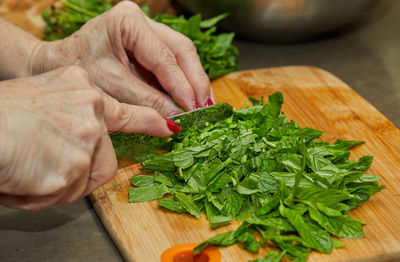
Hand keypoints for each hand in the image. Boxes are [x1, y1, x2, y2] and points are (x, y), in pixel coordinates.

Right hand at [0, 66, 176, 209]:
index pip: (127, 111)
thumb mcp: (42, 95)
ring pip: (86, 179)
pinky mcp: (75, 167)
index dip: (149, 122)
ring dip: (60, 183)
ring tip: (31, 170)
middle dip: (81, 170)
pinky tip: (25, 178)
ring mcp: (86, 138)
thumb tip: (86, 136)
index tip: (168, 128)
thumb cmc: (1, 114)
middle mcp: (91, 110)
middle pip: (104, 158)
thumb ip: (71, 111)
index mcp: (82, 88)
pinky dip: (43, 194)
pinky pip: (65, 194)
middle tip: (50, 167)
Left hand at [31, 1, 214, 115]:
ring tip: (203, 105)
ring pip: (182, 54)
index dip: (182, 85)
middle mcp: (142, 20)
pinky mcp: (149, 44)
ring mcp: (147, 30)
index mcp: (128, 22)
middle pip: (181, 49)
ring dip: (193, 81)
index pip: (164, 57)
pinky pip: (173, 62)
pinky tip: (191, 98)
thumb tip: (177, 119)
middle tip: (205, 107)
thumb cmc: (78, 72)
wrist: (58, 65)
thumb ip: (147, 101)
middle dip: (195, 80)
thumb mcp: (112, 87)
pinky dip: (182, 81)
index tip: (193, 108)